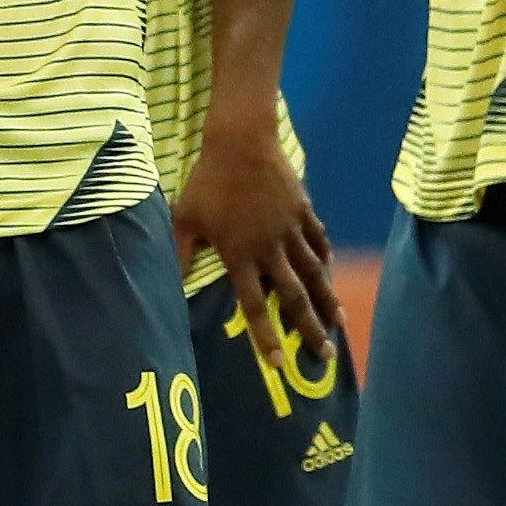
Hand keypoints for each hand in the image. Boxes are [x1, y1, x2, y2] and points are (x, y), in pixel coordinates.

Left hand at [173, 107, 340, 368]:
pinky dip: (325, 258)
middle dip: (309, 329)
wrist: (241, 142)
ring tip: (339, 323)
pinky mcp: (303, 211)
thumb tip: (166, 288)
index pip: (255, 306)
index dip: (267, 336)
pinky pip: (318, 240)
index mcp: (241, 256)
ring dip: (327, 300)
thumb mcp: (184, 219)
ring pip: (314, 273)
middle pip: (295, 297)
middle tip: (325, 355)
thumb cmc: (208, 182)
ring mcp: (291, 230)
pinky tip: (331, 272)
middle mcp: (271, 249)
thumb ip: (178, 255)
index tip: (279, 363)